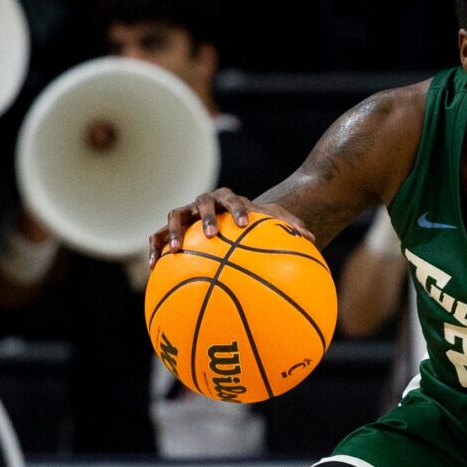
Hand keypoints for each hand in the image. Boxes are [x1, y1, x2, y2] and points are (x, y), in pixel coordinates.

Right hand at [150, 188, 312, 258]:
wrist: (227, 220)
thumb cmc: (252, 224)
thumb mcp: (271, 222)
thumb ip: (289, 227)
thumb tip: (312, 238)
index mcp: (228, 199)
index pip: (232, 199)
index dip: (237, 210)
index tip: (243, 225)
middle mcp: (204, 203)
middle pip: (202, 202)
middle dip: (206, 217)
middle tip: (211, 234)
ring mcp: (185, 214)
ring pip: (174, 215)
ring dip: (175, 231)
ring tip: (177, 251)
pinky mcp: (171, 229)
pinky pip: (158, 236)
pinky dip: (155, 248)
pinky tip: (154, 267)